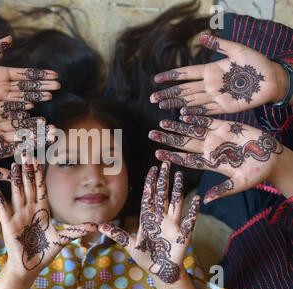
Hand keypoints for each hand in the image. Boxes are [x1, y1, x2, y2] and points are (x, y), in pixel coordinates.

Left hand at [0, 35, 59, 109]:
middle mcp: (2, 85)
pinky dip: (18, 108)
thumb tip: (10, 38)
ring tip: (49, 96)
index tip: (53, 74)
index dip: (39, 74)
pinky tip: (30, 106)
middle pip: (26, 86)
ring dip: (35, 97)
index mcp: (1, 72)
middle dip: (42, 86)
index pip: (24, 73)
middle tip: (57, 86)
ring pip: (20, 97)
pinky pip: (6, 108)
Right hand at [0, 110, 55, 180]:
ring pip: (13, 123)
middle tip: (54, 130)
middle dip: (37, 133)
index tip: (48, 145)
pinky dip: (12, 110)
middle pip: (21, 135)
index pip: (20, 149)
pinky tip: (26, 108)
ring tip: (43, 120)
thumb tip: (13, 179)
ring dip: (28, 121)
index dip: (34, 146)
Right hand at [0, 154, 96, 280]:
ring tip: (15, 164)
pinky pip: (3, 209)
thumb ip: (76, 230)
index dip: (39, 174)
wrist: (29, 267)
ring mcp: (18, 216)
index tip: (39, 159)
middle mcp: (29, 210)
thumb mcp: (62, 239)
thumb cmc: (44, 252)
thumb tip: (94, 225)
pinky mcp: (8, 225)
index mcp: (42, 210)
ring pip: (17, 193)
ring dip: (16, 179)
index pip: (41, 188)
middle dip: (28, 170)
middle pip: (29, 186)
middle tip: (26, 153)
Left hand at [98, 162, 199, 285]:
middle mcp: (161, 218)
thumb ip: (118, 235)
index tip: (152, 169)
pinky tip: (197, 200)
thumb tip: (100, 227)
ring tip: (179, 174)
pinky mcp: (183, 235)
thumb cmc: (146, 257)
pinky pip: (189, 221)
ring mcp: (172, 225)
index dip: (150, 183)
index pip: (149, 197)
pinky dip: (193, 211)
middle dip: (163, 180)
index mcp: (148, 219)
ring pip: (175, 203)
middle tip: (165, 163)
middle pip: (162, 195)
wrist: (161, 272)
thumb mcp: (130, 245)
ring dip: (178, 189)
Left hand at [149, 115, 284, 202]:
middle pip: (184, 143)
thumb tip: (206, 201)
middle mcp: (210, 149)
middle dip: (168, 138)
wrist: (273, 158)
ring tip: (162, 122)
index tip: (157, 154)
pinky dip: (196, 117)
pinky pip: (208, 120)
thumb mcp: (240, 184)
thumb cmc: (257, 174)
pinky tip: (183, 114)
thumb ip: (223, 190)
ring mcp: (217, 137)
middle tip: (151, 134)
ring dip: (177, 126)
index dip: (172, 156)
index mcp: (210, 163)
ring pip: (192, 130)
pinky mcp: (226, 127)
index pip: (186, 159)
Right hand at [150, 32, 288, 115]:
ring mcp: (216, 97)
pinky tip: (181, 114)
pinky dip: (194, 113)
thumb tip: (202, 35)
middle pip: (184, 90)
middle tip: (153, 98)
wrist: (272, 80)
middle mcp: (210, 85)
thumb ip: (219, 44)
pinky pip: (205, 111)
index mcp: (211, 70)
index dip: (171, 76)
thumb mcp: (238, 50)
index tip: (157, 79)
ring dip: (176, 104)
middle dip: (168, 94)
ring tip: (161, 106)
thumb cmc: (257, 63)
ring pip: (191, 101)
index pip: (186, 73)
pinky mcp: (224, 108)